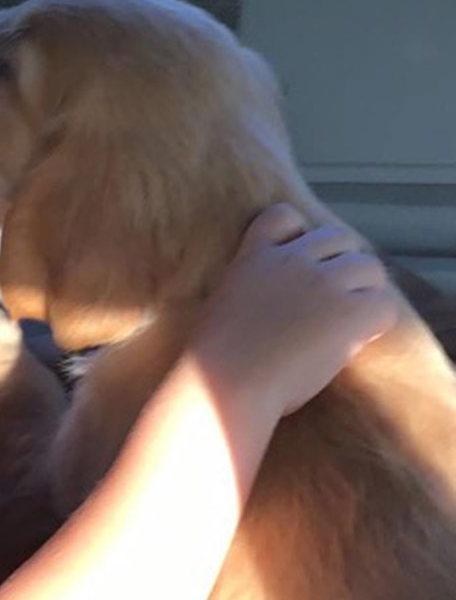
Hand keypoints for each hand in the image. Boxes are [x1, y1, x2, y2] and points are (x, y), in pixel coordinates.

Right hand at [192, 204, 396, 419]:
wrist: (226, 383)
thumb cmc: (216, 364)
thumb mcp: (224, 307)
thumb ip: (253, 290)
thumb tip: (284, 305)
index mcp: (254, 257)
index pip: (284, 216)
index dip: (299, 234)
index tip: (298, 263)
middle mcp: (291, 261)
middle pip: (339, 238)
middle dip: (341, 265)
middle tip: (334, 302)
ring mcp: (322, 283)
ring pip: (369, 267)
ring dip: (364, 291)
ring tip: (350, 322)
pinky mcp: (347, 312)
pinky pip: (383, 306)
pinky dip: (375, 324)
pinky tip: (355, 341)